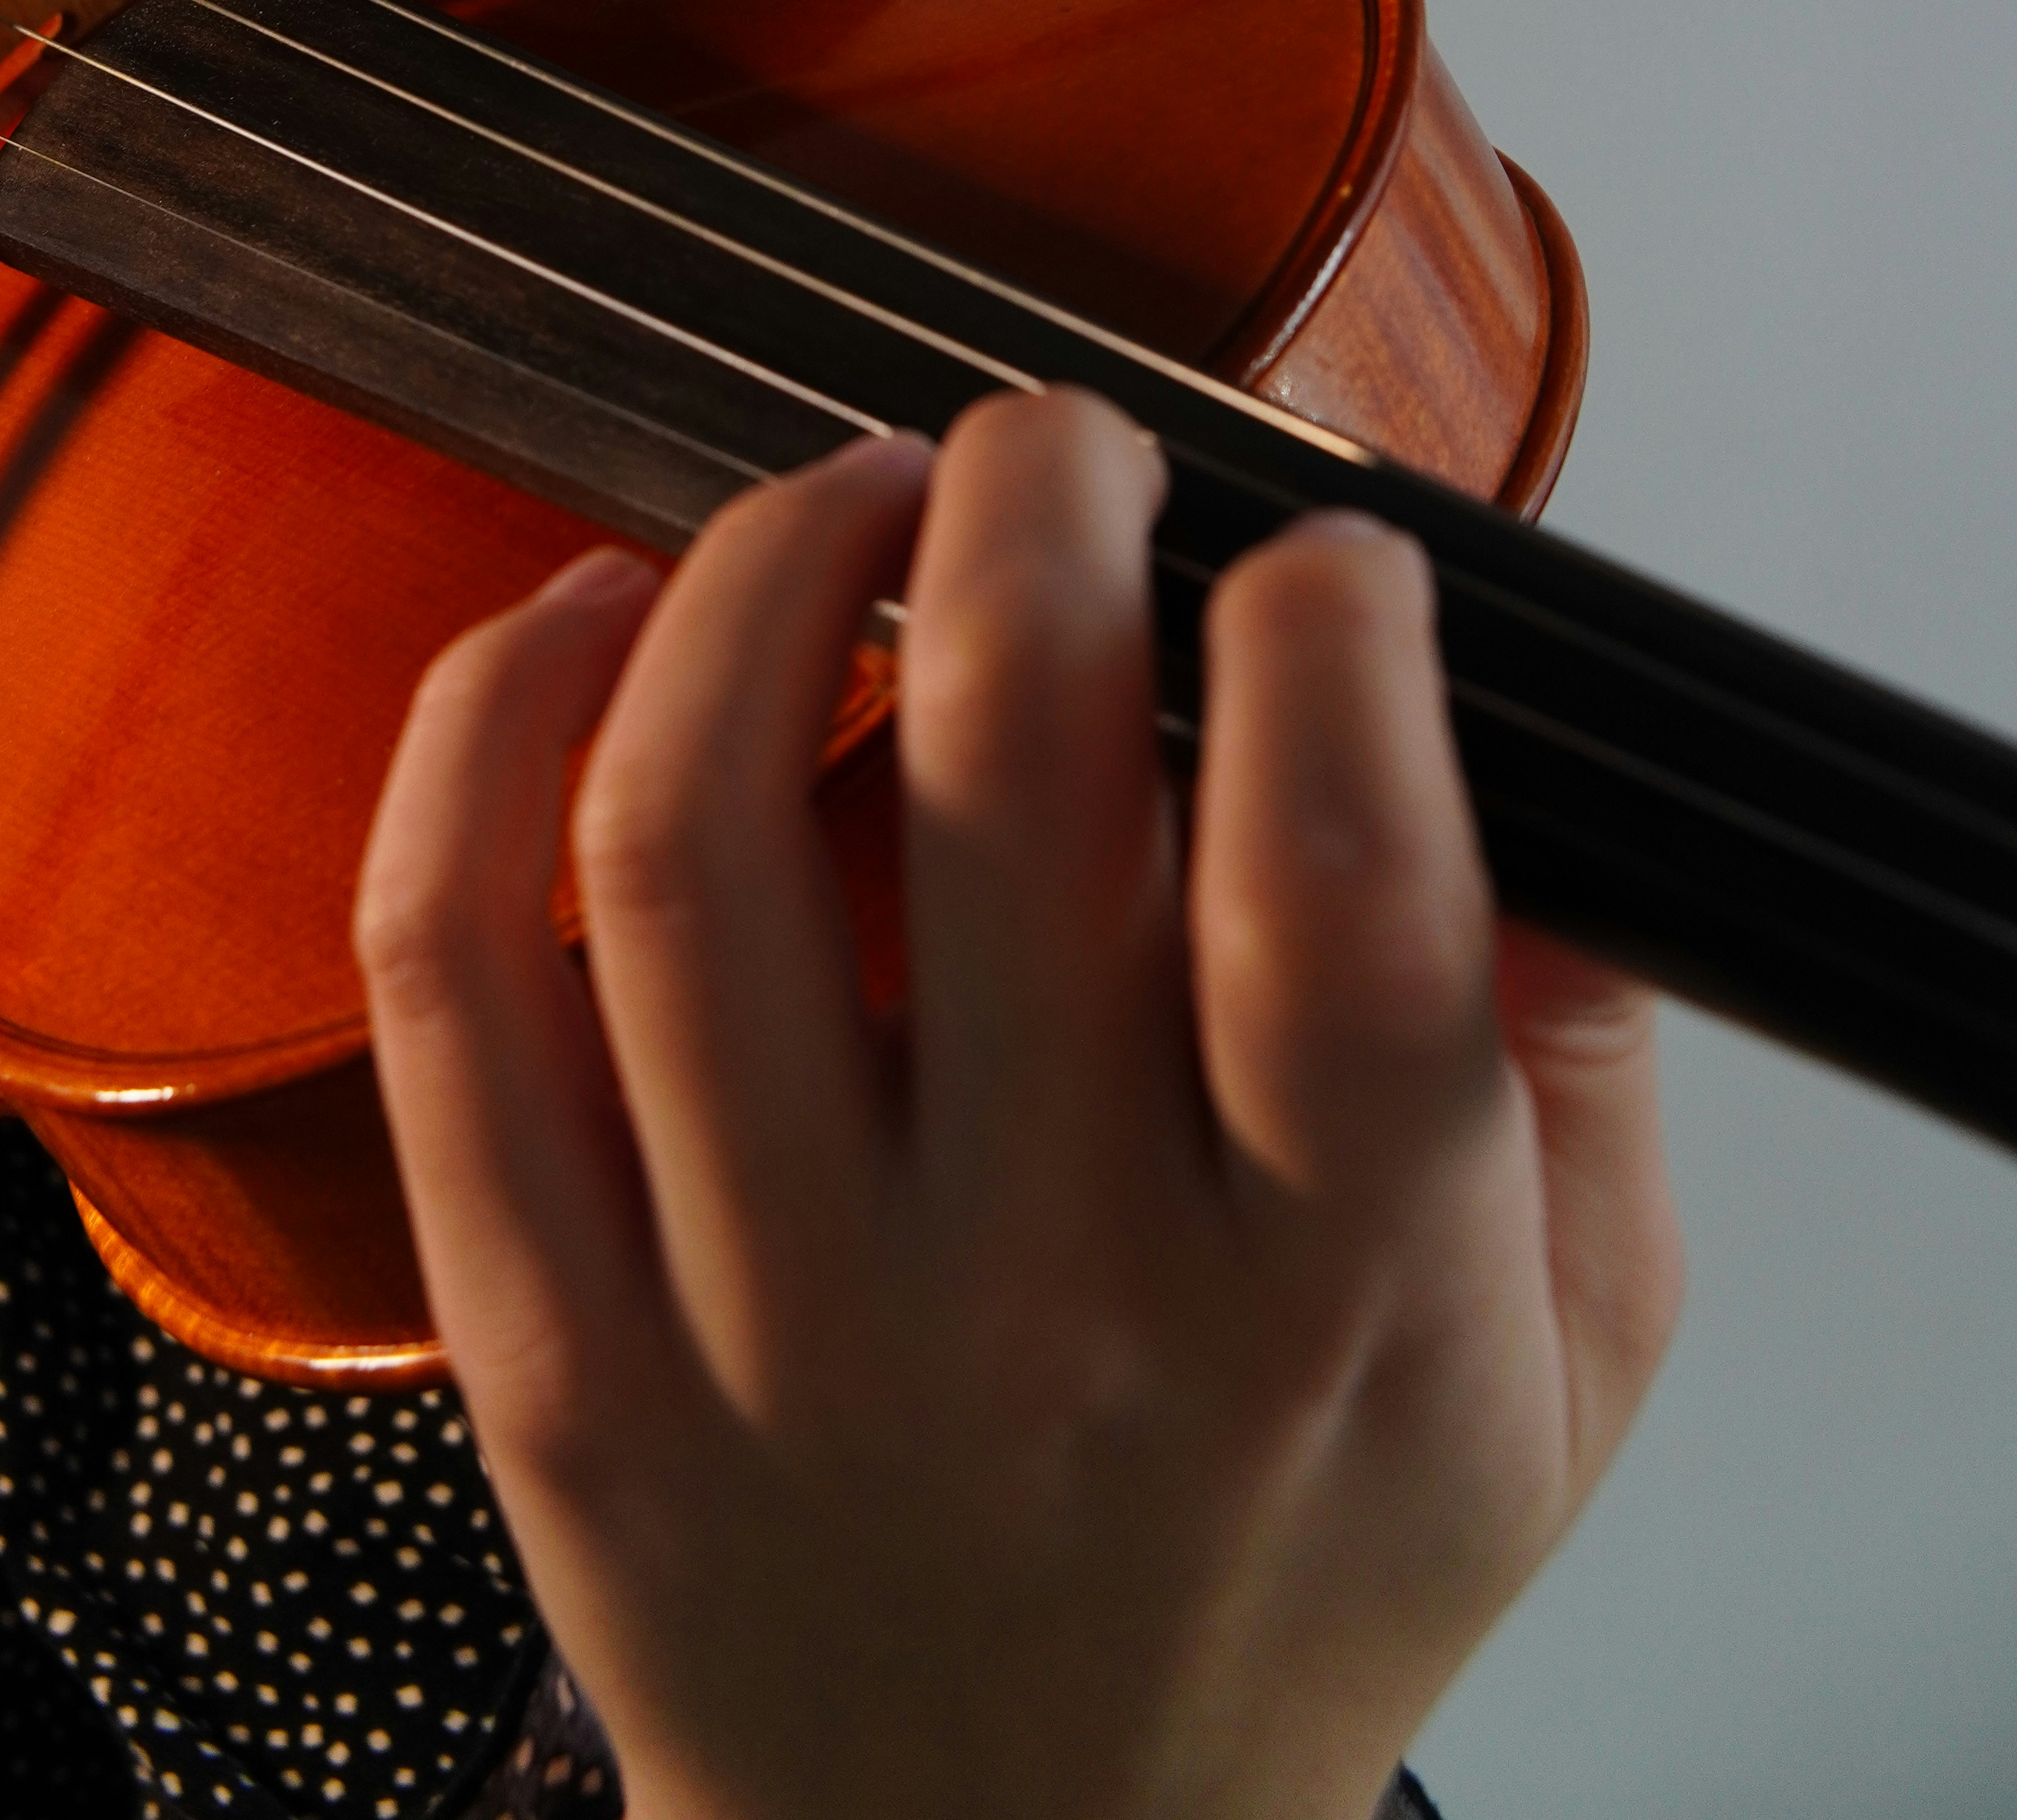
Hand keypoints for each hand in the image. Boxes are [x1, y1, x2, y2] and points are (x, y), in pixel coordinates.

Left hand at [357, 396, 1682, 1819]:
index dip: (1326, 646)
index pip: (1328, 902)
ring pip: (689, 841)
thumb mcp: (1556, 1369)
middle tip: (1057, 451)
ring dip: (758, 574)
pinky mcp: (548, 1348)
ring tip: (840, 497)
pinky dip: (489, 731)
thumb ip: (1576, 1070)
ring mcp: (755, 1327)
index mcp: (1316, 1303)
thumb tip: (1524, 774)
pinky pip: (454, 981)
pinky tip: (589, 622)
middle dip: (1031, 507)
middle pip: (998, 777)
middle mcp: (1028, 1308)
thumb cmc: (1277, 1578)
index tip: (1314, 557)